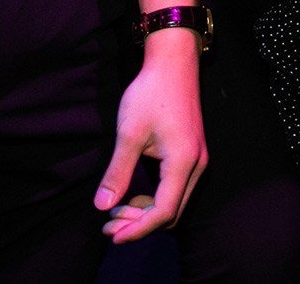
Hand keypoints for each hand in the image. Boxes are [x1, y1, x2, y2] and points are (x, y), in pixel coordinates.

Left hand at [95, 38, 206, 242]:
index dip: (138, 229)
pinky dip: (155, 199)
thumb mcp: (129, 133)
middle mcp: (197, 165)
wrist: (173, 64)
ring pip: (175, 202)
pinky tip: (133, 195)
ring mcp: (197, 160)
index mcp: (183, 162)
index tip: (112, 236)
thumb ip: (118, 172)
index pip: (164, 211)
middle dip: (140, 224)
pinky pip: (176, 189)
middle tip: (108, 224)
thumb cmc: (150, 94)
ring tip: (116, 211)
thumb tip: (102, 207)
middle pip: (172, 212)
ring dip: (146, 213)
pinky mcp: (192, 154)